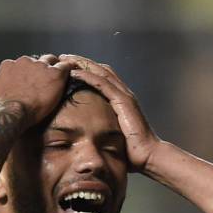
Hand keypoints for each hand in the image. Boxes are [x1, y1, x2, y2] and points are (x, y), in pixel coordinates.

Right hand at [0, 54, 72, 126]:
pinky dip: (69, 69)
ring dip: (55, 67)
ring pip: (52, 61)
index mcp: (8, 65)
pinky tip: (73, 72)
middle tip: (47, 79)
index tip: (32, 80)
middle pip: (37, 60)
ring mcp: (40, 66)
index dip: (29, 72)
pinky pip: (66, 66)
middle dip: (42, 67)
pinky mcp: (55, 73)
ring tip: (61, 75)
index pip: (22, 64)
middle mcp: (24, 61)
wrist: (14, 111)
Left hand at [58, 54, 160, 171]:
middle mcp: (124, 94)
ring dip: (82, 64)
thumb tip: (88, 134)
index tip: (69, 66)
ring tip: (66, 59)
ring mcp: (125, 96)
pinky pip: (102, 83)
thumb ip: (104, 128)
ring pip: (100, 72)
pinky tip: (74, 72)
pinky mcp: (123, 101)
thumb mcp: (115, 135)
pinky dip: (87, 76)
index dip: (87, 69)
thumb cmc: (133, 150)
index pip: (103, 77)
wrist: (148, 155)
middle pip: (101, 70)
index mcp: (122, 100)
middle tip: (64, 57)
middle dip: (82, 62)